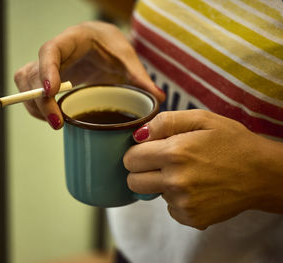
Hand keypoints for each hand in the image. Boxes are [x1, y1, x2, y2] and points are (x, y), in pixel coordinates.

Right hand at [13, 21, 164, 128]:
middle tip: (58, 122)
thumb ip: (140, 76)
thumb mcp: (127, 57)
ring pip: (26, 82)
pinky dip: (36, 106)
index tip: (51, 92)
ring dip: (34, 105)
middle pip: (32, 73)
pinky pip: (30, 90)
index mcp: (73, 39)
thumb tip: (158, 98)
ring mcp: (47, 65)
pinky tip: (52, 117)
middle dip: (40, 100)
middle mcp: (55, 52)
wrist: (100, 41)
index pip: (50, 51)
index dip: (46, 71)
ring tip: (55, 123)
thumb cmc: (111, 45)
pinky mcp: (46, 77)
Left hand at [123, 110, 282, 229]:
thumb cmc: (231, 142)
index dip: (137, 153)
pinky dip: (177, 199)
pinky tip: (195, 188)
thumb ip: (165, 122)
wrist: (261, 173)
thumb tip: (138, 135)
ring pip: (151, 194)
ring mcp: (183, 203)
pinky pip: (169, 208)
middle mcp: (175, 181)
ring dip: (161, 184)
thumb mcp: (201, 119)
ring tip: (186, 174)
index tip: (149, 150)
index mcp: (174, 153)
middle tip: (161, 163)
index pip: (130, 159)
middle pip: (133, 181)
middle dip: (142, 171)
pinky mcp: (191, 218)